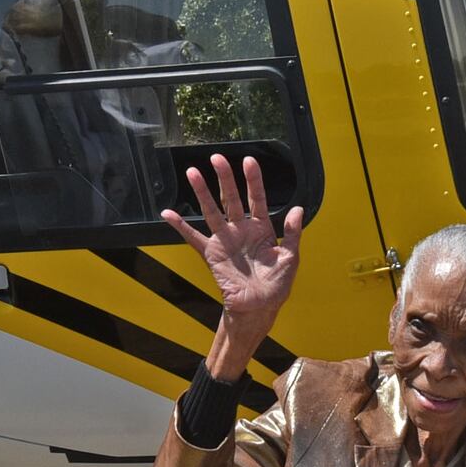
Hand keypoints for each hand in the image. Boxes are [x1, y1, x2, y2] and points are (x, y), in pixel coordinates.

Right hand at [161, 154, 302, 370]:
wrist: (258, 308)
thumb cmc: (276, 286)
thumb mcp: (290, 259)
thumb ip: (292, 234)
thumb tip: (297, 209)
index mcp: (262, 229)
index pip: (257, 198)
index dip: (253, 180)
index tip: (249, 161)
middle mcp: (242, 230)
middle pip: (232, 199)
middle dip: (225, 178)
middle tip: (217, 158)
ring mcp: (225, 241)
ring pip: (212, 211)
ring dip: (202, 192)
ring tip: (192, 172)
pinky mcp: (211, 254)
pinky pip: (193, 238)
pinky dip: (180, 226)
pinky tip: (168, 213)